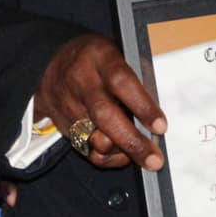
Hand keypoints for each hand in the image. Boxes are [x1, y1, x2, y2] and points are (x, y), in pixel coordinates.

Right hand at [34, 34, 166, 170]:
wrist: (54, 63)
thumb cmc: (100, 62)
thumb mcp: (118, 56)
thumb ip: (136, 82)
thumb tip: (155, 122)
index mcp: (98, 55)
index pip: (121, 81)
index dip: (142, 105)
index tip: (161, 127)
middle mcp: (79, 79)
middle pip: (104, 114)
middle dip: (132, 141)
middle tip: (155, 160)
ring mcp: (66, 101)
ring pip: (93, 137)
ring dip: (121, 153)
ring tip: (140, 155)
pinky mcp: (59, 121)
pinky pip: (84, 148)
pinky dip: (106, 157)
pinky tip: (120, 154)